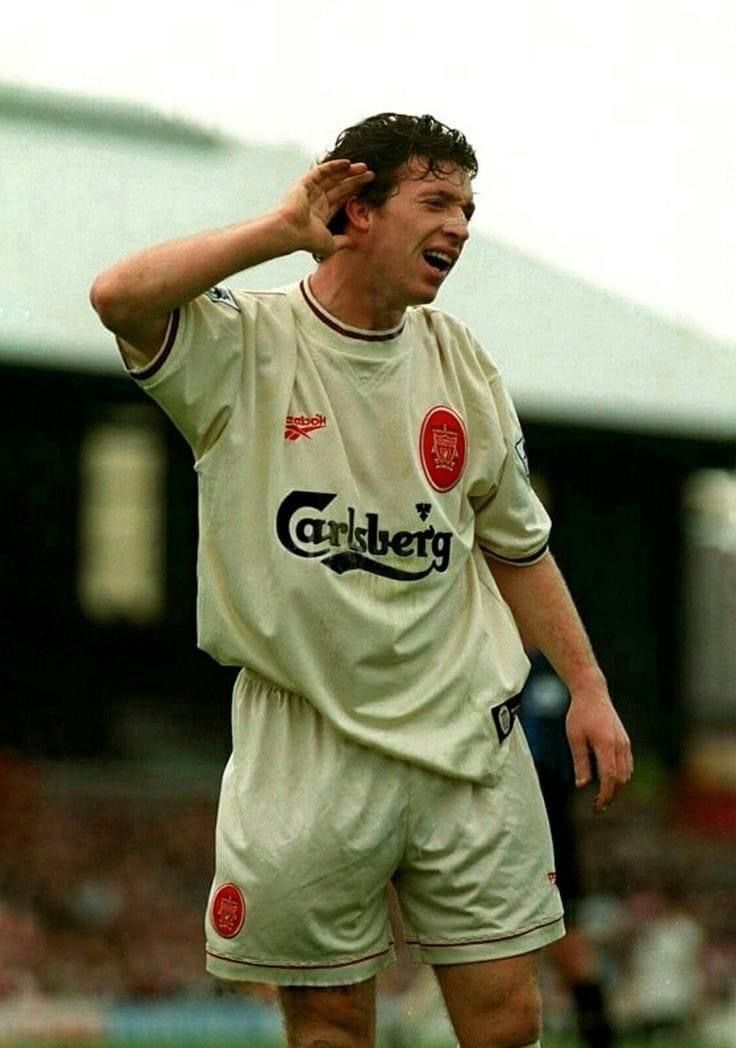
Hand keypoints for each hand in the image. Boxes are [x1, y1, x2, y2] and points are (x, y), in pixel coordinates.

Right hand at [277, 159, 374, 258]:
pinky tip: (348, 163)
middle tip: (371, 174)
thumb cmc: (307, 241)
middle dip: (355, 180)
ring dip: (348, 172)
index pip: (341, 199)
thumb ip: (342, 242)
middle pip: (340, 187)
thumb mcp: (330, 245)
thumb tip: (354, 242)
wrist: (291, 232)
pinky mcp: (304, 183)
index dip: (355, 193)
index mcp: (321, 214)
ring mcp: (310, 191)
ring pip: (333, 178)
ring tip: (364, 167)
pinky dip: (334, 166)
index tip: (369, 188)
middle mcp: (316, 201)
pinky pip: (322, 171)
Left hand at [566, 688, 632, 812]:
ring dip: (616, 787)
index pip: (609, 778)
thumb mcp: (574, 737)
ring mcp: (625, 743)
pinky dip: (620, 776)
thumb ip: (580, 762)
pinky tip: (608, 780)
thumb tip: (582, 785)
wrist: (592, 693)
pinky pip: (627, 765)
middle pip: (621, 779)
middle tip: (597, 806)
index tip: (596, 807)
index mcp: (606, 744)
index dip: (605, 796)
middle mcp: (620, 745)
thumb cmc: (579, 714)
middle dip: (611, 795)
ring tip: (602, 796)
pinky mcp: (625, 741)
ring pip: (626, 773)